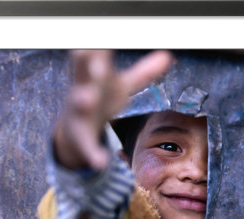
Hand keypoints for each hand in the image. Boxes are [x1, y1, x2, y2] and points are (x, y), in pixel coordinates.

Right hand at [54, 50, 172, 169]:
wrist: (75, 129)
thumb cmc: (101, 99)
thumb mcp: (121, 86)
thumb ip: (143, 72)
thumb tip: (168, 55)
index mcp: (96, 77)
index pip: (96, 56)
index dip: (99, 44)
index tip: (102, 31)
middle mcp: (84, 90)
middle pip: (82, 74)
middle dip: (86, 65)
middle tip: (87, 52)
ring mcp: (80, 114)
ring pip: (80, 104)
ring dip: (83, 100)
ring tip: (87, 100)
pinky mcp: (82, 138)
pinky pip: (87, 146)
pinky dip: (93, 154)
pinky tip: (100, 162)